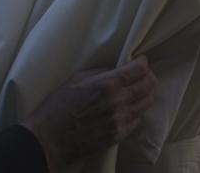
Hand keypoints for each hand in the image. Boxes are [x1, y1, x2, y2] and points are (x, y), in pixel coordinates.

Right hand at [21, 55, 157, 170]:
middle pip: (149, 84)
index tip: (140, 62)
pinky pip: (137, 119)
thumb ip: (103, 71)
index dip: (142, 63)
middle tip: (140, 76)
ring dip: (143, 94)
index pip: (140, 69)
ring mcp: (120, 119)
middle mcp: (118, 101)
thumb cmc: (59, 106)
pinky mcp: (119, 134)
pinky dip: (135, 112)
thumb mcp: (78, 79)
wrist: (49, 138)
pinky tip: (125, 109)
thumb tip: (119, 66)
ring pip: (147, 102)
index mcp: (108, 84)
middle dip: (147, 76)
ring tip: (134, 93)